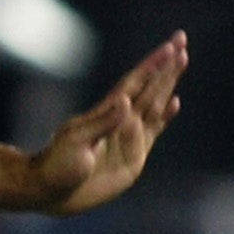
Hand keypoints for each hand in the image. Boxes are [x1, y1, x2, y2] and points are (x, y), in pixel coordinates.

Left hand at [30, 33, 187, 214]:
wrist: (52, 192)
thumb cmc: (58, 166)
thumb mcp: (77, 143)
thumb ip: (103, 124)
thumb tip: (126, 102)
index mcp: (106, 113)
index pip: (134, 82)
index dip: (152, 64)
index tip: (170, 45)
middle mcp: (120, 120)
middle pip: (149, 87)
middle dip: (165, 66)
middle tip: (181, 41)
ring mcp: (128, 137)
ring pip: (155, 103)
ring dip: (168, 83)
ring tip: (181, 60)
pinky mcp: (134, 156)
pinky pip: (154, 130)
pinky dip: (166, 116)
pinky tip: (175, 102)